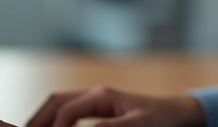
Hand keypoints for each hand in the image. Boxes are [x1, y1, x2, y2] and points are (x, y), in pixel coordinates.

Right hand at [24, 86, 205, 126]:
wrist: (179, 113)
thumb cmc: (162, 118)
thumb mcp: (140, 124)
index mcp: (102, 95)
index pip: (66, 110)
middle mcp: (96, 93)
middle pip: (56, 100)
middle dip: (38, 118)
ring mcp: (97, 99)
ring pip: (60, 103)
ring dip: (45, 117)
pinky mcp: (100, 107)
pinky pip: (70, 111)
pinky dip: (57, 120)